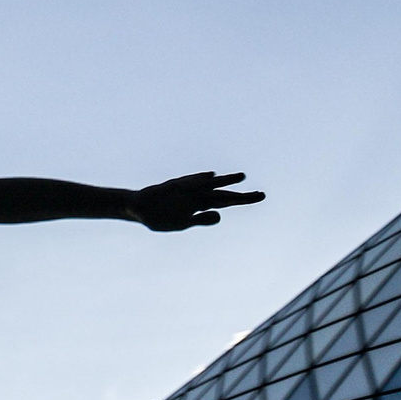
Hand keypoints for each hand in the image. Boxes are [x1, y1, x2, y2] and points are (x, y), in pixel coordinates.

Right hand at [125, 171, 265, 231]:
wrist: (138, 209)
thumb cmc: (161, 217)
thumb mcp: (182, 223)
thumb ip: (200, 220)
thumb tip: (220, 216)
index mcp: (201, 207)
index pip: (227, 202)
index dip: (243, 199)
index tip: (261, 195)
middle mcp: (199, 196)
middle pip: (224, 195)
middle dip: (241, 196)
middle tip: (262, 195)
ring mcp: (188, 190)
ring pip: (210, 185)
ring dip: (225, 181)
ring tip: (242, 177)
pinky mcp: (175, 185)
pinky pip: (189, 182)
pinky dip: (200, 180)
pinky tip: (212, 176)